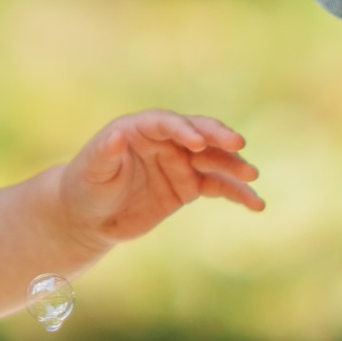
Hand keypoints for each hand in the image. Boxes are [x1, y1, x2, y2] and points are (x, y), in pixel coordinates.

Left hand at [56, 112, 262, 248]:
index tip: (196, 143)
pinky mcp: (189, 186)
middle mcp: (166, 141)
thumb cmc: (86, 186)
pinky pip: (217, 187)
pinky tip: (255, 203)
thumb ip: (105, 153)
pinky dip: (237, 194)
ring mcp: (181, 163)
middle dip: (218, 138)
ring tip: (252, 176)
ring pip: (213, 160)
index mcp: (141, 128)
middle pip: (198, 134)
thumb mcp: (92, 171)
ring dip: (234, 166)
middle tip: (238, 144)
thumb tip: (117, 135)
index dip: (183, 130)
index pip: (167, 123)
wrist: (90, 216)